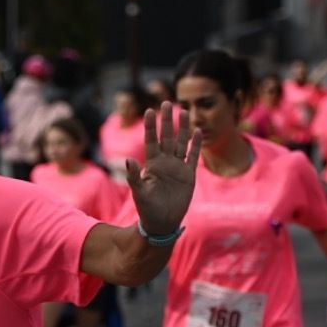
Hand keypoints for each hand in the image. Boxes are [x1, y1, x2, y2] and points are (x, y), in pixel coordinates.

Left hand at [125, 102, 202, 239]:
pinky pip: (193, 157)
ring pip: (181, 143)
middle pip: (167, 137)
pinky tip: (198, 131)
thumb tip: (128, 159)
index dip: (150, 126)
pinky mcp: (188, 175)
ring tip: (183, 111)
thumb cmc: (147, 210)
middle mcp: (165, 163)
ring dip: (183, 128)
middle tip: (165, 102)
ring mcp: (177, 168)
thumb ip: (134, 176)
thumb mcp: (139, 193)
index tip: (148, 111)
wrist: (162, 223)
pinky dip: (196, 145)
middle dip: (166, 121)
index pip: (151, 141)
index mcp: (152, 165)